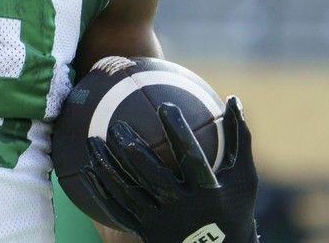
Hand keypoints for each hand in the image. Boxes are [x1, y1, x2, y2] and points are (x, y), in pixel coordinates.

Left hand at [79, 96, 258, 242]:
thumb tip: (232, 99)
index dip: (179, 132)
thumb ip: (238, 138)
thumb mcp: (243, 176)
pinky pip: (118, 209)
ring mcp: (162, 221)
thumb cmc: (233, 206)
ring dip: (108, 166)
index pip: (192, 158)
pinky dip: (101, 190)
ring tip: (91, 140)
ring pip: (129, 192)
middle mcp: (184, 208)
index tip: (166, 106)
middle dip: (133, 150)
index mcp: (209, 192)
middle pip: (153, 176)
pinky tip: (86, 169)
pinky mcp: (146, 231)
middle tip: (117, 125)